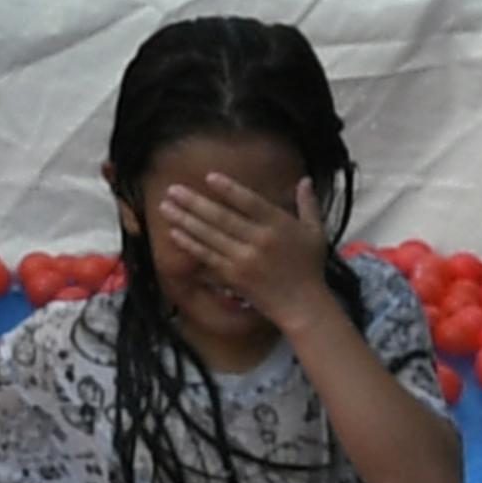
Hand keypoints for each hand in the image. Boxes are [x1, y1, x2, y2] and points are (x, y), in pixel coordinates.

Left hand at [155, 171, 334, 329]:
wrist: (302, 304)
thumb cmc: (309, 267)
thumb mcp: (315, 231)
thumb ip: (308, 204)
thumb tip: (305, 180)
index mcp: (279, 225)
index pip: (250, 202)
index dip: (229, 189)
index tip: (209, 177)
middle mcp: (259, 240)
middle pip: (222, 218)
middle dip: (194, 202)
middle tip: (173, 189)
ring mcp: (244, 260)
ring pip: (210, 236)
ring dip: (185, 220)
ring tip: (166, 206)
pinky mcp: (233, 276)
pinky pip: (208, 257)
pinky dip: (190, 244)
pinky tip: (175, 233)